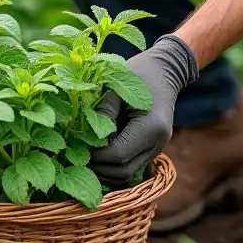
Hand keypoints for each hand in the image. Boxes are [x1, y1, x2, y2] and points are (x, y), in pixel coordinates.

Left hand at [89, 34, 198, 184]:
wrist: (165, 69)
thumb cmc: (139, 72)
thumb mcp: (116, 87)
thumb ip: (102, 114)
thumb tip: (83, 139)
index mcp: (151, 127)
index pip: (117, 155)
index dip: (95, 156)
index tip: (76, 146)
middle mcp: (158, 143)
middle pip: (123, 171)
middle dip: (98, 167)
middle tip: (76, 155)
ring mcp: (158, 148)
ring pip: (128, 173)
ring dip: (106, 169)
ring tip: (87, 154)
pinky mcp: (153, 148)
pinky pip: (132, 165)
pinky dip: (115, 164)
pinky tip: (100, 151)